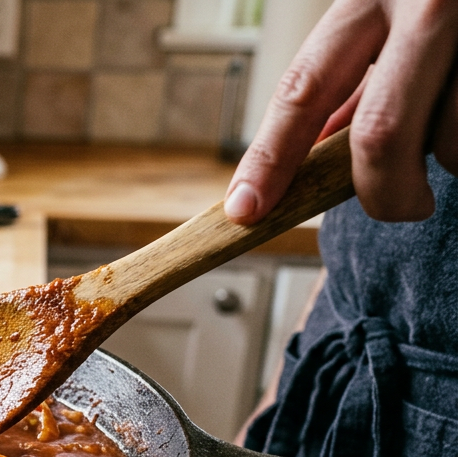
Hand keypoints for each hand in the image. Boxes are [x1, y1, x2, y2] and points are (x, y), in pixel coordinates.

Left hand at [224, 0, 457, 224]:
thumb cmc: (449, 1)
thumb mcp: (390, 14)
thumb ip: (353, 78)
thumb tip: (310, 152)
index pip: (302, 91)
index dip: (269, 158)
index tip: (245, 209)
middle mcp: (427, 4)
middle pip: (382, 135)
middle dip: (384, 192)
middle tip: (399, 205)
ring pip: (453, 143)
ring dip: (452, 156)